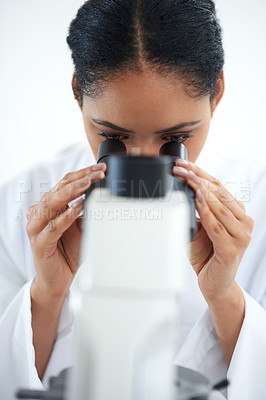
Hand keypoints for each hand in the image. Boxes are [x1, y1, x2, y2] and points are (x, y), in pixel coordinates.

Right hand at [26, 163, 105, 296]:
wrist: (59, 278)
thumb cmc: (69, 251)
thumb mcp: (81, 226)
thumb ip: (87, 210)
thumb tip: (104, 194)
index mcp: (50, 205)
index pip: (66, 183)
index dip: (83, 174)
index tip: (102, 169)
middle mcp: (40, 212)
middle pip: (60, 189)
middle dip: (81, 178)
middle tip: (99, 172)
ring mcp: (37, 227)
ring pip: (53, 203)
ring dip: (72, 192)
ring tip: (88, 184)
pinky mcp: (39, 243)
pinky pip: (53, 227)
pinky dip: (66, 216)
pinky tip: (78, 208)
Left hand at [173, 159, 253, 301]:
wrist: (214, 284)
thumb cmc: (207, 255)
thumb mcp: (201, 227)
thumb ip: (197, 210)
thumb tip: (181, 189)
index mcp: (238, 213)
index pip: (219, 187)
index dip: (201, 173)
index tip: (184, 164)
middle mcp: (244, 222)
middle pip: (219, 193)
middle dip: (197, 178)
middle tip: (180, 168)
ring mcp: (241, 235)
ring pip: (219, 207)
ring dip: (200, 190)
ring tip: (186, 178)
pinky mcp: (233, 249)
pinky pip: (216, 226)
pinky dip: (205, 212)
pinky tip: (196, 200)